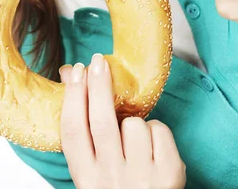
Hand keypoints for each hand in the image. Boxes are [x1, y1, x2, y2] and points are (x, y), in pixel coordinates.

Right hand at [59, 53, 185, 188]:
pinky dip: (156, 131)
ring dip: (134, 121)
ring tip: (134, 139)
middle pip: (102, 121)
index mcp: (86, 178)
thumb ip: (82, 130)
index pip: (72, 130)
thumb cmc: (116, 187)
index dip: (73, 96)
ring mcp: (141, 177)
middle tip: (98, 61)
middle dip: (98, 86)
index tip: (76, 71)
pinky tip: (153, 148)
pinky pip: (160, 131)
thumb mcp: (93, 167)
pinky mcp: (168, 174)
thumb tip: (68, 73)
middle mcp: (111, 179)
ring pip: (135, 124)